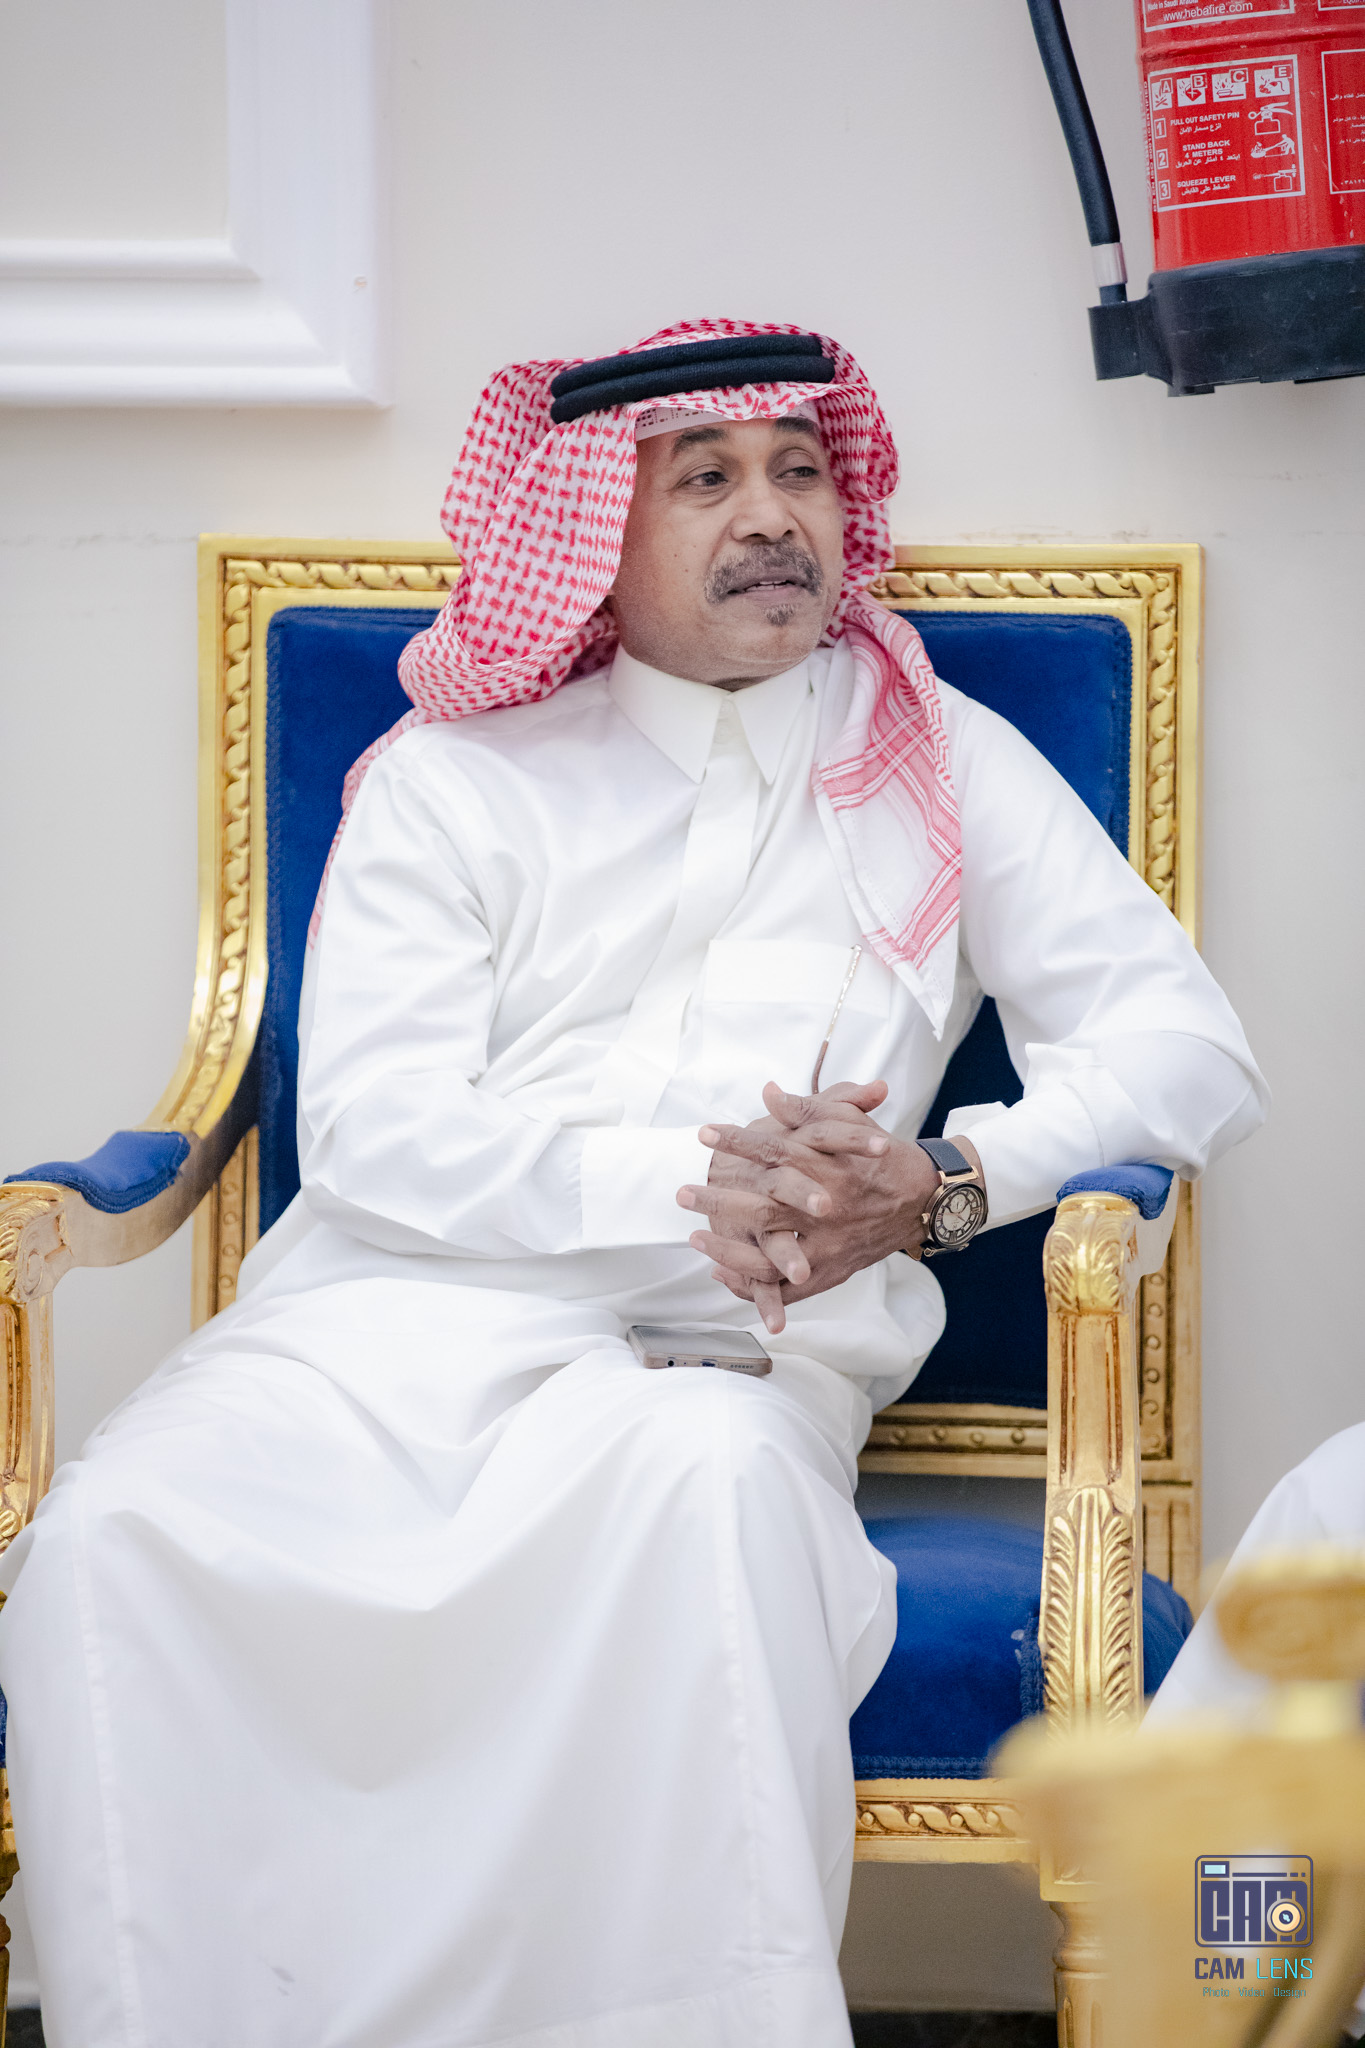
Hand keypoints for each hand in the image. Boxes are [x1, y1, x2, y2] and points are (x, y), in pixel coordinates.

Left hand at [677, 1083, 982, 1331]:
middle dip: (719, 1202)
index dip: (737, 1142)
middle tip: (681, 1193)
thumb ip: (809, 1109)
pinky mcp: (832, 1272)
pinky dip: (753, 1285)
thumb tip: (769, 1092)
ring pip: (771, 1258)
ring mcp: (829, 1247)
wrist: (926, 1200)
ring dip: (729, 1251)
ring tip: (695, 1239)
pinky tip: (722, 1273)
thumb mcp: (852, 1124)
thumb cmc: (884, 1159)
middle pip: (764, 1210)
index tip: (704, 1134)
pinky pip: (786, 1288)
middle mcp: (828, 1211)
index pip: (775, 1153)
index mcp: (832, 1169)